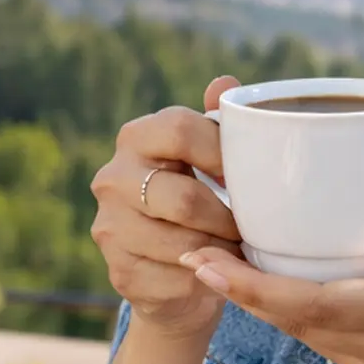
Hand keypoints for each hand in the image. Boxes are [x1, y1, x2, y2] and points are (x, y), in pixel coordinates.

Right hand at [90, 76, 245, 342]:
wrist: (172, 271)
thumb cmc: (199, 200)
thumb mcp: (209, 158)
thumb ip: (218, 122)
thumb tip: (225, 83)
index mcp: (135, 137)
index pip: (179, 129)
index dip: (223, 152)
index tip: (250, 175)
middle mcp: (112, 178)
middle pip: (184, 198)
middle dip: (228, 217)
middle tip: (253, 227)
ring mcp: (110, 228)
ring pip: (184, 245)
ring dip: (222, 252)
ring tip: (243, 251)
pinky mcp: (120, 273)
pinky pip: (178, 280)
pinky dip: (208, 280)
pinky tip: (220, 273)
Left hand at [178, 225, 363, 363]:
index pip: (319, 303)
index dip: (256, 286)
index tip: (209, 261)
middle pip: (298, 320)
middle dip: (243, 289)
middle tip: (198, 251)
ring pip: (312, 334)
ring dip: (272, 303)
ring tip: (236, 263)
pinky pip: (338, 347)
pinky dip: (314, 318)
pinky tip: (306, 292)